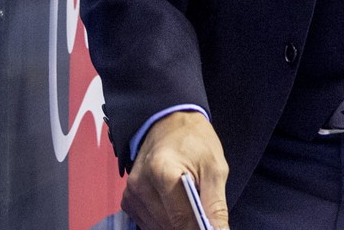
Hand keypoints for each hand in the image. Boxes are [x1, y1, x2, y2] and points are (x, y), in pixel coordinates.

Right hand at [123, 110, 229, 229]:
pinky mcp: (128, 199)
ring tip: (190, 203)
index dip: (199, 228)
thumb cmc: (196, 142)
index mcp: (162, 171)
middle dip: (189, 225)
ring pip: (157, 227)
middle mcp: (140, 184)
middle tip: (204, 214)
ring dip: (176, 223)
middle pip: (168, 225)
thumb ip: (215, 204)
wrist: (171, 124)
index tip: (211, 228)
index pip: (181, 219)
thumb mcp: (215, 167)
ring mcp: (131, 193)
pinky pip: (147, 223)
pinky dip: (163, 221)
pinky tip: (175, 205)